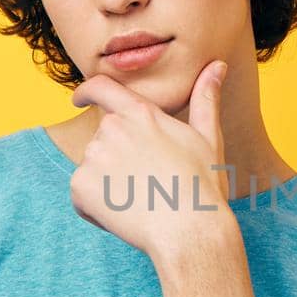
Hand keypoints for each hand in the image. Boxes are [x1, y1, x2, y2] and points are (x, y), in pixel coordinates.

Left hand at [68, 60, 233, 258]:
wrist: (189, 231)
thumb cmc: (202, 186)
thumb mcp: (207, 137)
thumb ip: (205, 98)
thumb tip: (218, 65)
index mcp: (140, 114)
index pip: (101, 88)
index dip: (87, 92)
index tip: (78, 98)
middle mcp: (112, 129)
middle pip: (103, 139)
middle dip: (117, 159)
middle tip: (147, 185)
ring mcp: (94, 157)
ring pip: (93, 170)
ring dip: (109, 185)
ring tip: (140, 202)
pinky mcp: (81, 186)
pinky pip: (82, 197)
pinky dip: (97, 209)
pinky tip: (125, 217)